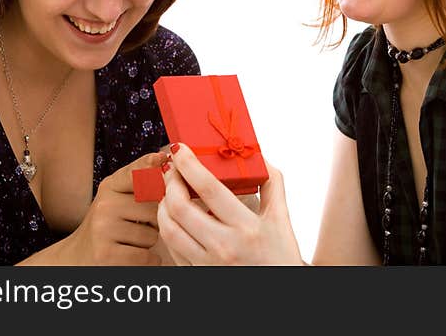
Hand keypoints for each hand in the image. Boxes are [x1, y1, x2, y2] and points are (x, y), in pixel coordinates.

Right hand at [58, 151, 167, 264]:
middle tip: (136, 227)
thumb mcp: (116, 198)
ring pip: (152, 235)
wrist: (75, 258)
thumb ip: (139, 180)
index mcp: (109, 187)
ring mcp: (103, 229)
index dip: (151, 166)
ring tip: (129, 242)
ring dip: (148, 243)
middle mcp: (104, 205)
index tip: (162, 158)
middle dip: (154, 222)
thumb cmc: (106, 226)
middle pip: (155, 209)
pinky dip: (148, 261)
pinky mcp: (105, 254)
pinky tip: (134, 257)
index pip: (136, 173)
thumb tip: (164, 158)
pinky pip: (146, 256)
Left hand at [156, 143, 302, 264]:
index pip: (208, 187)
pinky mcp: (198, 275)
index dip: (189, 164)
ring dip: (163, 205)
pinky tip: (175, 218)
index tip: (180, 149)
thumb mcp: (282, 219)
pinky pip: (173, 249)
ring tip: (169, 192)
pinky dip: (169, 228)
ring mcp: (207, 264)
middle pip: (180, 207)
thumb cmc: (281, 257)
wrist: (278, 296)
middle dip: (170, 182)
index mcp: (246, 226)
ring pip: (169, 229)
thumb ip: (273, 184)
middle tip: (172, 169)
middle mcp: (224, 246)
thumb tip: (260, 155)